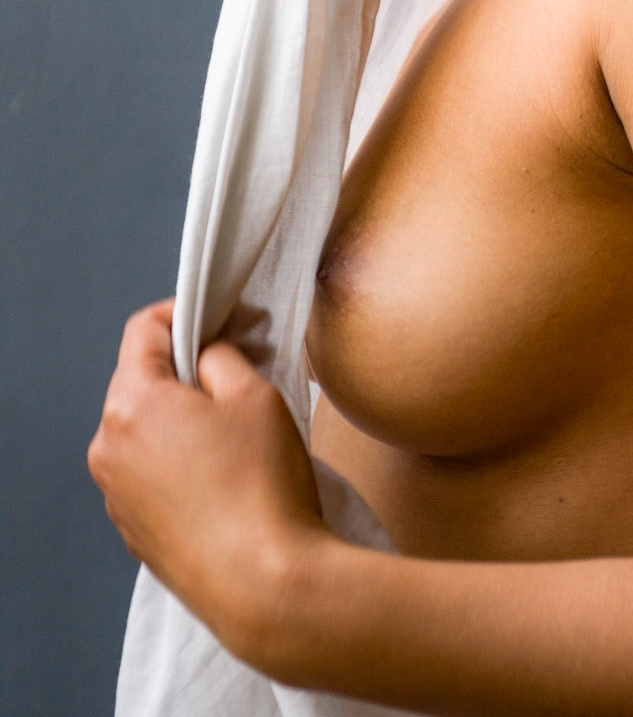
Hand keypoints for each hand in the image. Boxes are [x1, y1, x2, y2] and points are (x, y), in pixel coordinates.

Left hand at [88, 300, 325, 664]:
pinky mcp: (133, 530)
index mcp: (131, 405)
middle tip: (245, 365)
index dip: (189, 312)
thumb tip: (206, 352)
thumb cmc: (260, 483)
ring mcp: (116, 495)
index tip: (233, 318)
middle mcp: (108, 449)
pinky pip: (150, 472)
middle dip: (189, 365)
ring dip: (184, 413)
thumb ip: (220, 356)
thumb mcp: (252, 393)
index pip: (144, 330)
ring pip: (145, 428)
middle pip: (141, 380)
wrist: (262, 583)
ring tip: (238, 425)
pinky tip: (225, 473)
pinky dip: (180, 457)